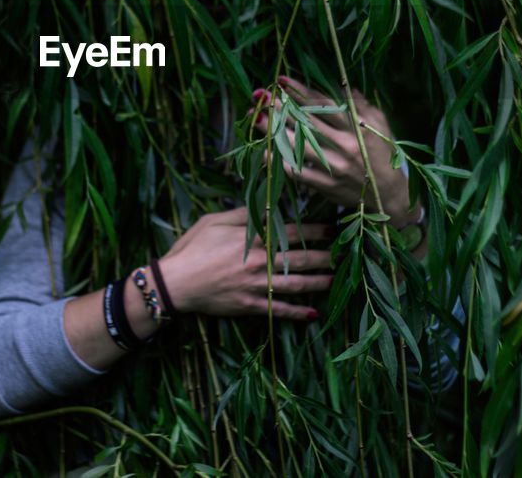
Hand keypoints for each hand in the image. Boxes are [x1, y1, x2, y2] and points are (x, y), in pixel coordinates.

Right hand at [155, 207, 332, 320]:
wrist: (175, 283)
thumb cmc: (192, 248)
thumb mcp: (213, 221)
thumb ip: (242, 214)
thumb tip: (264, 208)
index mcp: (253, 239)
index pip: (293, 233)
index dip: (317, 231)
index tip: (334, 229)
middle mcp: (260, 262)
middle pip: (301, 259)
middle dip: (326, 256)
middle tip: (345, 254)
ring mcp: (257, 286)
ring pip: (297, 285)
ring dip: (320, 283)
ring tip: (336, 280)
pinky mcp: (251, 306)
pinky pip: (279, 310)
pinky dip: (298, 313)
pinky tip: (314, 313)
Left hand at [251, 76, 418, 225]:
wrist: (389, 195)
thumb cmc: (383, 154)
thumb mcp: (380, 124)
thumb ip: (360, 104)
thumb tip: (344, 86)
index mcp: (358, 126)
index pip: (324, 104)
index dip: (300, 91)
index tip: (281, 80)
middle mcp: (346, 145)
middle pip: (306, 122)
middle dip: (281, 107)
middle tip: (261, 95)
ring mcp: (335, 166)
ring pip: (298, 145)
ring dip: (274, 131)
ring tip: (256, 118)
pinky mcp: (326, 185)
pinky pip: (297, 172)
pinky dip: (279, 160)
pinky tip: (264, 150)